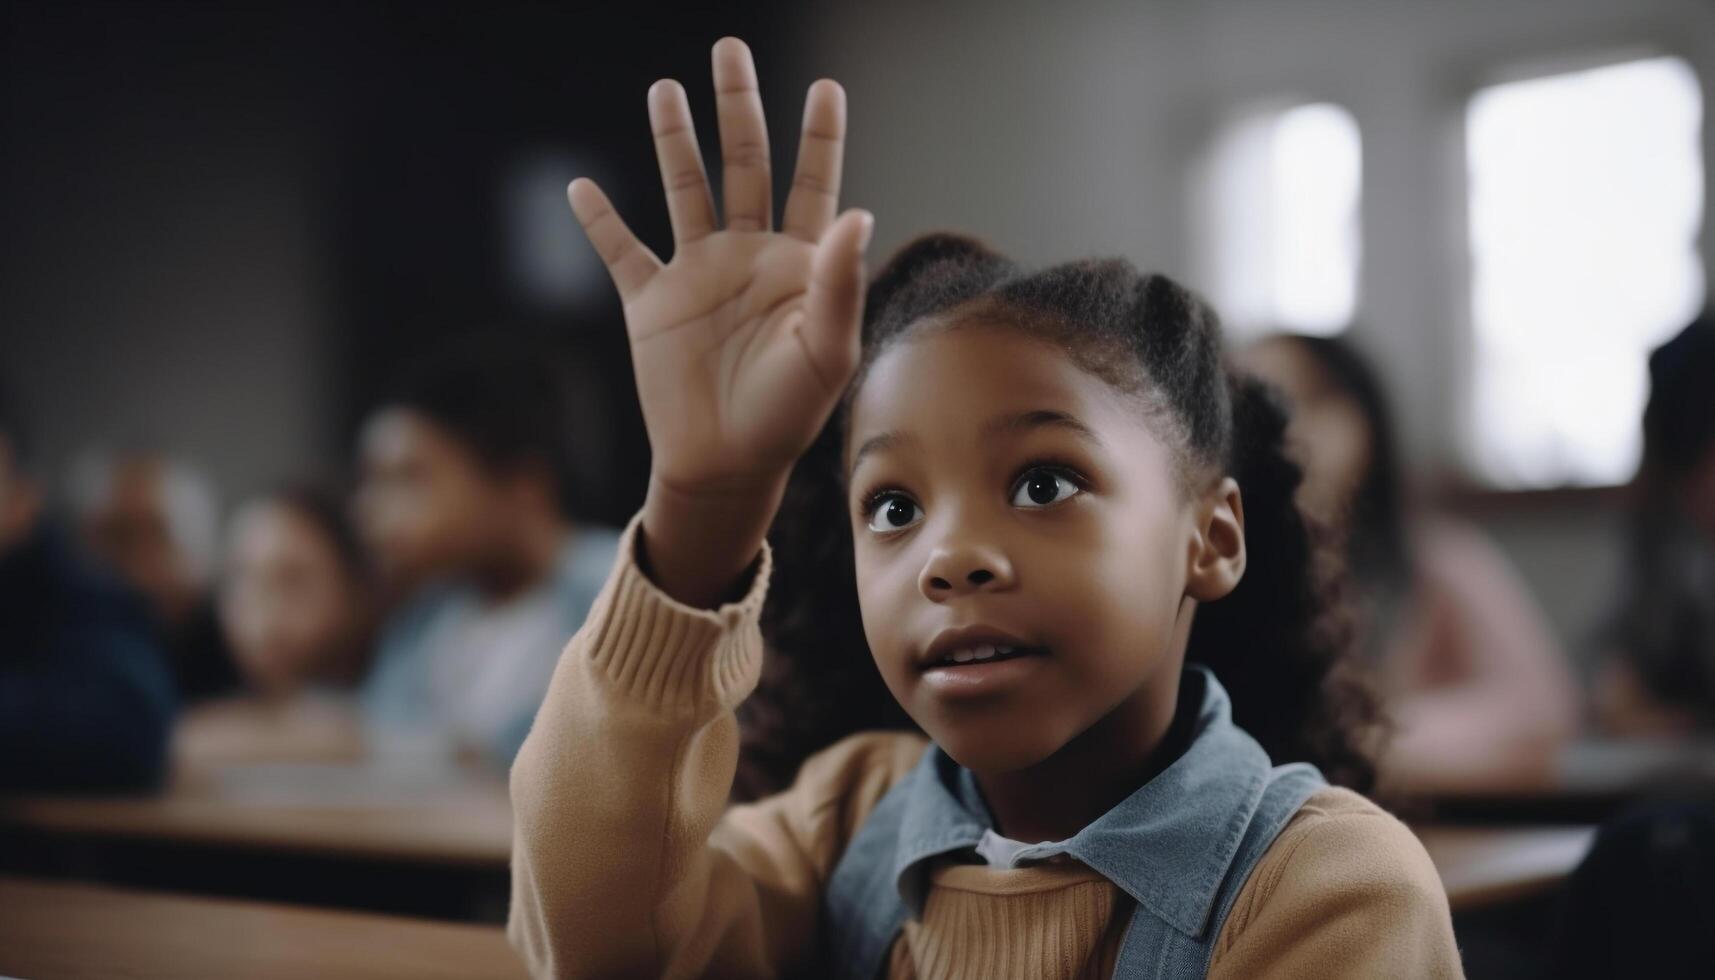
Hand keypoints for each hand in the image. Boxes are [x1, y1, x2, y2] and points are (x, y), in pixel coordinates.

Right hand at [569, 37, 872, 605]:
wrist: (726, 464)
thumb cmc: (788, 415)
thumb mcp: (827, 350)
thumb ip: (839, 282)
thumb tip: (861, 213)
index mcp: (797, 263)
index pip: (813, 184)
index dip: (820, 137)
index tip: (825, 87)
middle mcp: (746, 255)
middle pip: (743, 164)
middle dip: (738, 107)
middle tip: (729, 51)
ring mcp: (696, 274)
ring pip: (684, 189)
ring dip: (674, 141)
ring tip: (665, 90)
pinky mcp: (650, 303)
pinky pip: (621, 251)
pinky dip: (599, 221)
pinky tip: (581, 187)